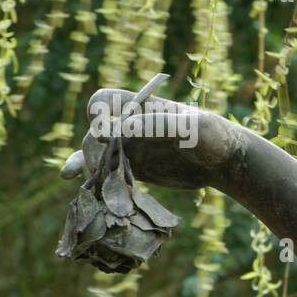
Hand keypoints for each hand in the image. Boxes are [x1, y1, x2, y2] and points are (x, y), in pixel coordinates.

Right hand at [60, 88, 241, 190]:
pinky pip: (113, 175)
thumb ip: (157, 125)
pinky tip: (92, 195)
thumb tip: (122, 128)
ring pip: (99, 156)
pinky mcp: (138, 170)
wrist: (224, 163)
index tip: (100, 129)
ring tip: (72, 177)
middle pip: (96, 133)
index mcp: (141, 107)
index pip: (105, 100)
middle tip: (96, 167)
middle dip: (91, 149)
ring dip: (85, 166)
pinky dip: (101, 184)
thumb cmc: (212, 136)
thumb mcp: (189, 127)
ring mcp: (132, 149)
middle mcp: (131, 126)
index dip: (96, 112)